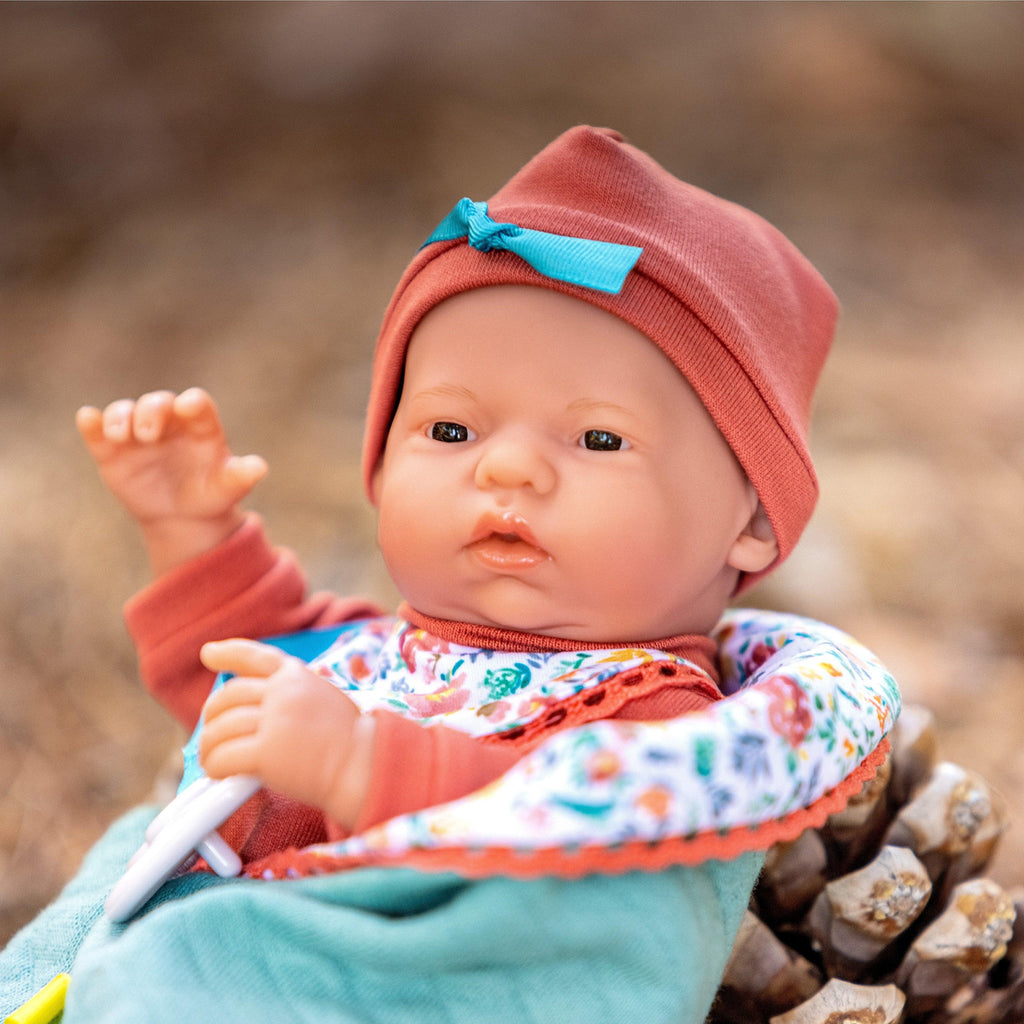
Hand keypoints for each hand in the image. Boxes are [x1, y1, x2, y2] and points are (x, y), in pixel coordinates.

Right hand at [76, 388, 266, 573]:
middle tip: (148, 434)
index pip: (197, 406)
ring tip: (121, 435)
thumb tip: (259, 468)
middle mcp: (169, 422)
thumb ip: (240, 477)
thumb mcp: (226, 489)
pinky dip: (91, 423)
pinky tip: (87, 418)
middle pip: (158, 403)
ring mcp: (139, 433)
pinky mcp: (112, 450)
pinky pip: (98, 431)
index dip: (193, 404)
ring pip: (125, 411)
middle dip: (151, 412)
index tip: (188, 407)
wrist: (180, 515)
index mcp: (200, 427)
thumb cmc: (209, 494)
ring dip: (120, 417)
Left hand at [198, 639, 371, 828]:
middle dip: (213, 717)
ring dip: (209, 748)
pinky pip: (223, 757)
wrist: (364, 764)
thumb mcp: (324, 698)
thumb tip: (256, 711)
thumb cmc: (350, 739)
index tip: (209, 653)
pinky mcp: (267, 752)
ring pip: (219, 729)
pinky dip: (215, 767)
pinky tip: (220, 773)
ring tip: (214, 759)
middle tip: (214, 736)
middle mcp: (283, 691)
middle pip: (227, 698)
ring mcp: (275, 720)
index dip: (228, 653)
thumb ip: (293, 696)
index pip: (255, 657)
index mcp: (297, 675)